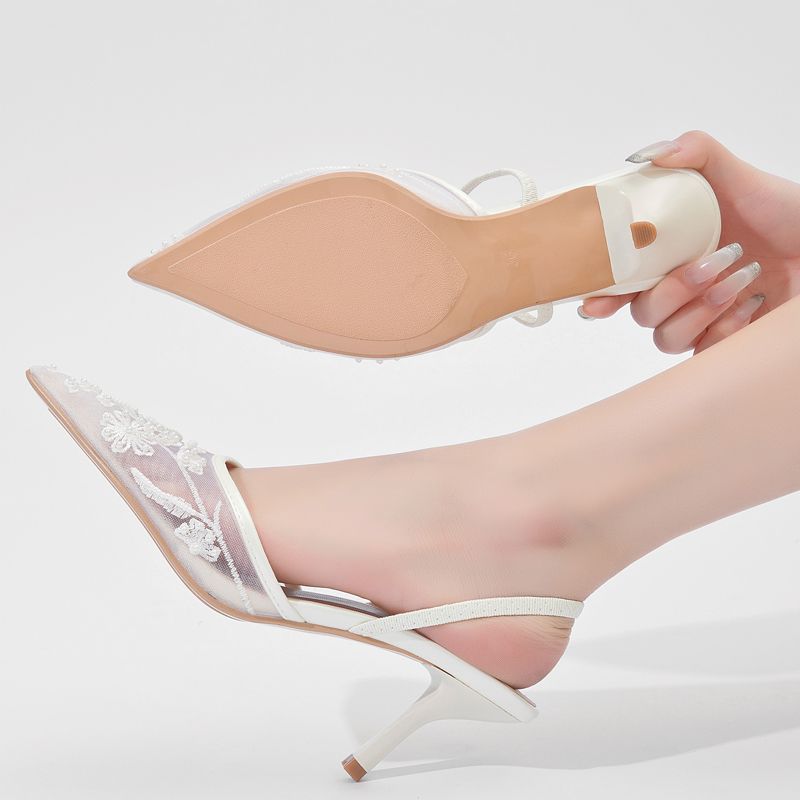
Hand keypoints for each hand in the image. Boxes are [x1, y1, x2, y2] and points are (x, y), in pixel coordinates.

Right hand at [580, 131, 799, 353]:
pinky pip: (701, 354)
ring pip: (665, 338)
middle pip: (640, 314)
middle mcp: (678, 291)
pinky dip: (723, 329)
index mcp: (668, 256)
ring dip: (697, 311)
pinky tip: (749, 304)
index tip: (596, 302)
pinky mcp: (723, 342)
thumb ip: (697, 153)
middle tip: (707, 266)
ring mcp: (699, 320)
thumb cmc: (785, 214)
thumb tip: (649, 156)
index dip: (601, 296)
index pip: (620, 283)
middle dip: (669, 293)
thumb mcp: (740, 177)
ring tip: (737, 281)